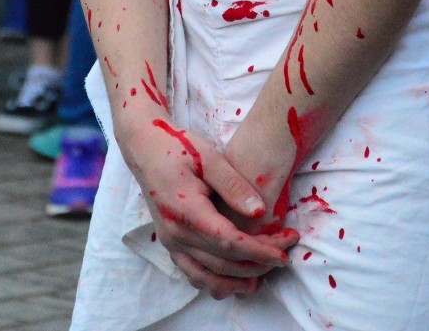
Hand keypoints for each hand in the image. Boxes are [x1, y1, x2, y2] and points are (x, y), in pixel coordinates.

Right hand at [124, 119, 297, 299]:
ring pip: (207, 277)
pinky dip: (216, 282)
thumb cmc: (178, 146)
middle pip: (222, 262)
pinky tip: (234, 279)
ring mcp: (170, 242)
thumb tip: (261, 211)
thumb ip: (234, 185)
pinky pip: (193, 273)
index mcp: (186, 210)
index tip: (284, 250)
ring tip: (263, 278)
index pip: (229, 242)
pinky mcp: (170, 244)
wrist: (144, 148)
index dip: (259, 250)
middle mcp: (175, 233)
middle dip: (257, 263)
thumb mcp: (209, 157)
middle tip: (284, 256)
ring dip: (237, 282)